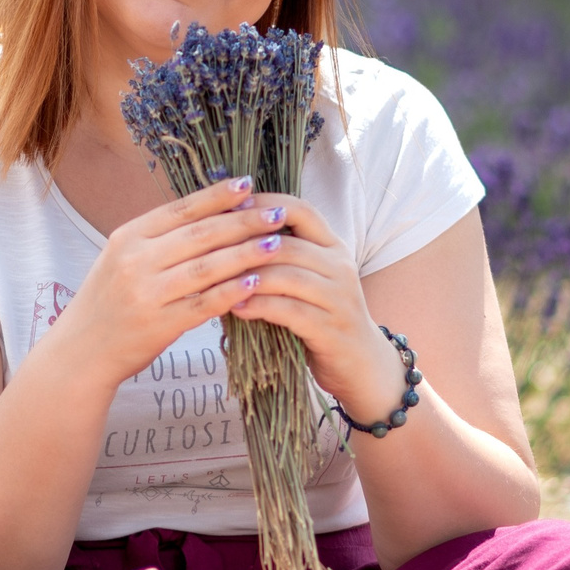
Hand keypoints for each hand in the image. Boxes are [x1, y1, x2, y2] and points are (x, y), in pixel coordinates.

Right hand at [53, 176, 286, 384]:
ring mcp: (146, 293)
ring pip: (206, 267)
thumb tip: (212, 213)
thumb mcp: (122, 259)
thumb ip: (159, 239)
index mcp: (128, 237)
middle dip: (243, 221)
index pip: (180, 209)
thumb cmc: (109, 302)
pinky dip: (232, 291)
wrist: (82, 351)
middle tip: (277, 212)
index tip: (249, 184)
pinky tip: (257, 282)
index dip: (217, 196)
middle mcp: (135, 260)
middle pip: (199, 235)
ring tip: (276, 243)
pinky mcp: (159, 325)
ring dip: (245, 253)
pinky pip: (203, 304)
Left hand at [225, 194, 401, 420]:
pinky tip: (236, 308)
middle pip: (289, 244)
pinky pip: (290, 310)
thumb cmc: (323, 317)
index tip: (229, 208)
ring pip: (288, 276)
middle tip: (208, 249)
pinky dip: (259, 307)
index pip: (301, 210)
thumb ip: (283, 257)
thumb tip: (229, 234)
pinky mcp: (330, 329)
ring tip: (216, 281)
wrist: (361, 364)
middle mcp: (340, 267)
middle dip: (245, 246)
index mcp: (334, 247)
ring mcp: (338, 298)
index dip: (265, 205)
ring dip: (248, 277)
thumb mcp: (309, 279)